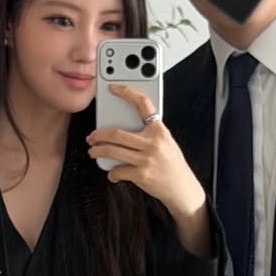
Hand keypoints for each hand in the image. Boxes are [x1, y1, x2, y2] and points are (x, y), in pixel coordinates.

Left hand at [86, 84, 204, 219]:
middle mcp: (153, 143)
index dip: (127, 93)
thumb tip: (124, 127)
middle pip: (117, 133)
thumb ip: (149, 132)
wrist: (182, 187)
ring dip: (98, 151)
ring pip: (112, 151)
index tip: (113, 88)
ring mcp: (146, 159)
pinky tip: (112, 173)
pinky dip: (111, 172)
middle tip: (92, 137)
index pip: (143, 104)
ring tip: (93, 151)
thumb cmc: (173, 164)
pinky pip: (118, 170)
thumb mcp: (166, 142)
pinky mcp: (141, 174)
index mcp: (159, 130)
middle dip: (99, 135)